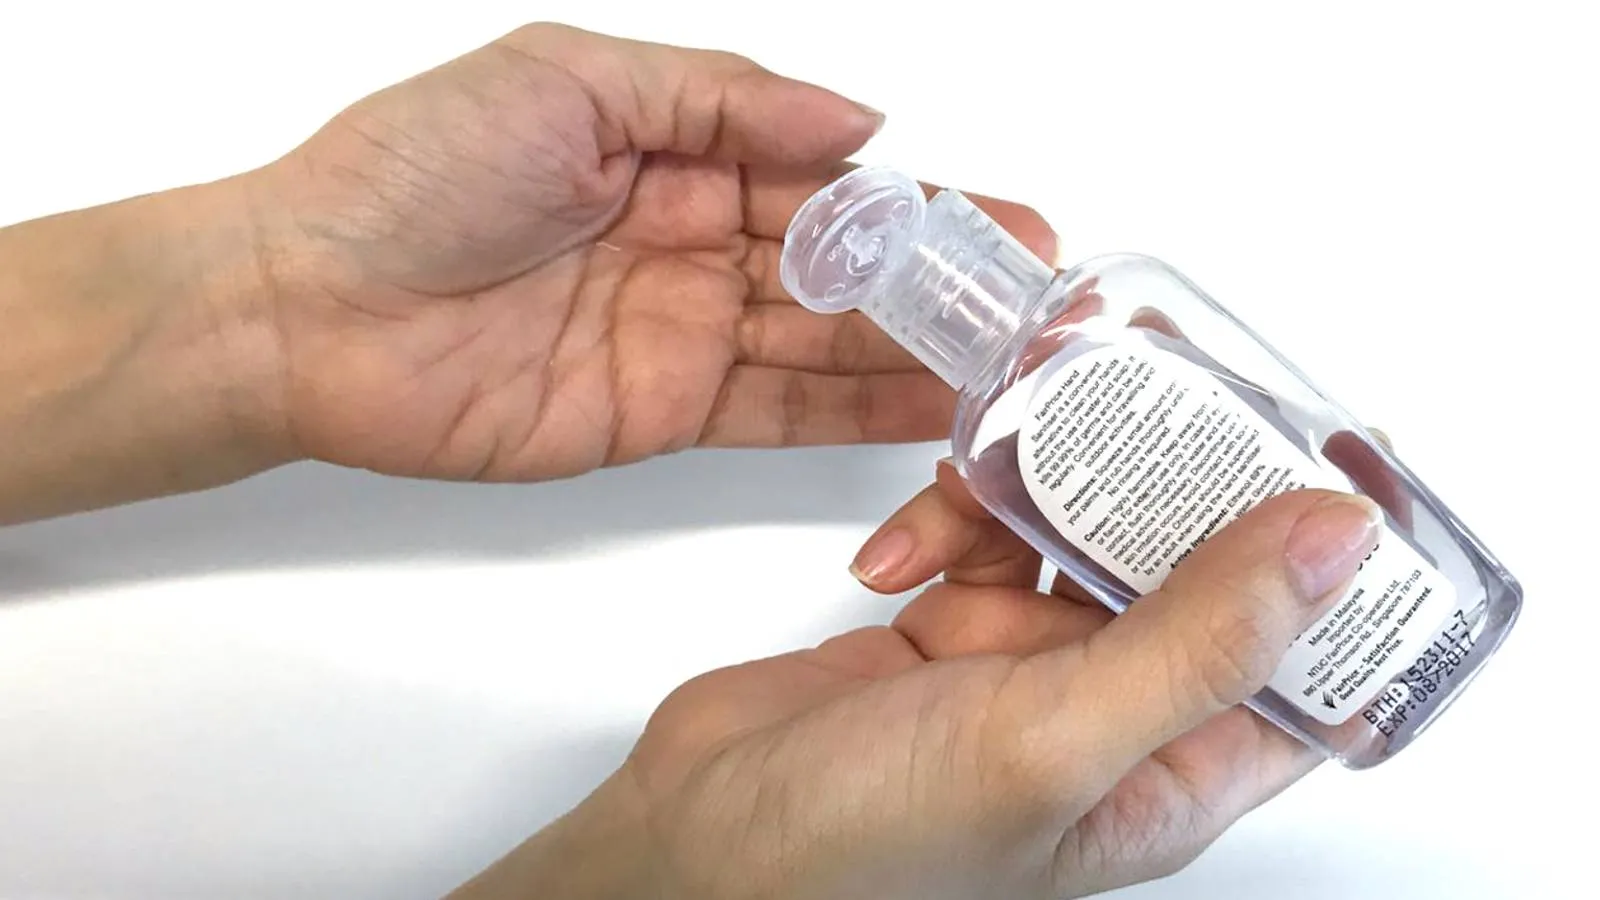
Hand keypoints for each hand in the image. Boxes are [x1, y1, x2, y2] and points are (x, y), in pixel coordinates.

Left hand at [248, 24, 1055, 480]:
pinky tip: (925, 408)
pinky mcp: (659, 411)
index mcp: (676, 150)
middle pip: (843, 265)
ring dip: (916, 351)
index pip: (826, 177)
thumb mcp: (571, 80)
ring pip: (824, 342)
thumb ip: (721, 99)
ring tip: (1010, 364)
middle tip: (1038, 303)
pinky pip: (775, 412)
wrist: (310, 303)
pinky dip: (851, 412)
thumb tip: (856, 121)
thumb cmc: (416, 172)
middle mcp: (691, 240)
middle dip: (943, 283)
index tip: (1008, 220)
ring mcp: (681, 330)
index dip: (921, 200)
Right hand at [451, 464, 1382, 898]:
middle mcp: (1111, 718)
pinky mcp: (948, 630)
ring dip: (1042, 487)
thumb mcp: (1052, 741)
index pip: (1303, 661)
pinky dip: (947, 520)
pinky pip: (982, 537)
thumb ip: (1195, 641)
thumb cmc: (866, 849)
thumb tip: (1332, 544)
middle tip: (1155, 389)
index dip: (1330, 565)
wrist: (697, 837)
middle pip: (1192, 572)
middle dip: (1174, 483)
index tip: (1333, 451)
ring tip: (994, 457)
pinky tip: (902, 549)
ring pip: (1077, 535)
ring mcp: (1024, 669)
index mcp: (1171, 772)